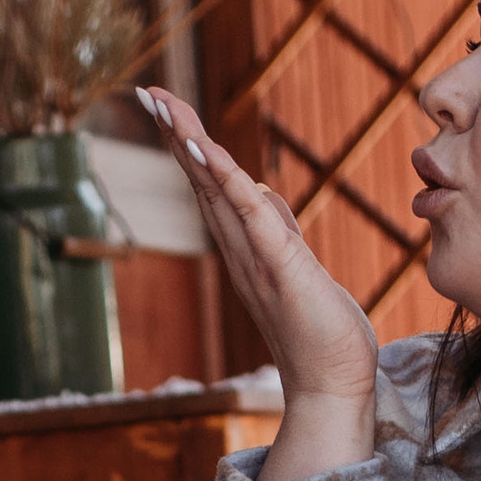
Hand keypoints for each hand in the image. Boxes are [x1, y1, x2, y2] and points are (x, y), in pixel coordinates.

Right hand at [135, 87, 379, 480]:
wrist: (332, 389)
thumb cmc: (321, 334)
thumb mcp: (300, 269)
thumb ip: (277, 232)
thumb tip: (261, 194)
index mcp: (246, 248)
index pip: (211, 186)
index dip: (189, 143)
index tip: (166, 104)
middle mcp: (240, 250)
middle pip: (201, 180)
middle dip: (176, 132)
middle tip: (148, 90)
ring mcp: (255, 259)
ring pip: (214, 189)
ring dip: (189, 143)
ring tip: (164, 104)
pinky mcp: (280, 267)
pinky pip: (248, 214)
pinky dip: (224, 179)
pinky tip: (203, 147)